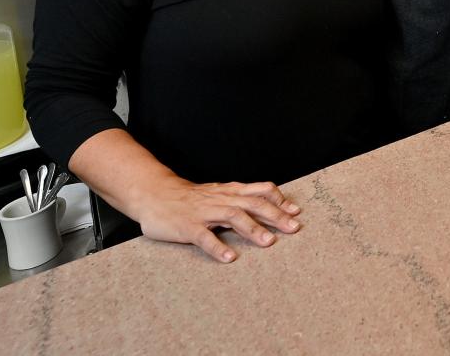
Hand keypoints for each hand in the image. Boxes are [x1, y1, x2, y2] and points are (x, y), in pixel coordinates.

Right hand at [130, 175, 301, 262]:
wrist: (154, 193)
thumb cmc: (190, 197)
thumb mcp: (218, 192)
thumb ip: (239, 198)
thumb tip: (266, 204)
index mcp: (229, 191)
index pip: (259, 191)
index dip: (279, 200)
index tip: (296, 211)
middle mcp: (220, 199)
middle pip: (253, 204)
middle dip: (275, 215)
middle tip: (294, 228)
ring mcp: (204, 212)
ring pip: (233, 217)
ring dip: (252, 229)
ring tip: (268, 242)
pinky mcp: (187, 226)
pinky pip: (204, 237)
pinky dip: (217, 247)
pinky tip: (229, 257)